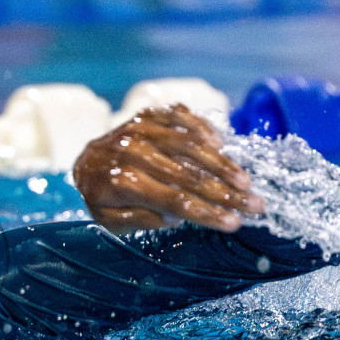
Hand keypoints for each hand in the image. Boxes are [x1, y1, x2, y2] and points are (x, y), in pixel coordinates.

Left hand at [72, 104, 263, 233]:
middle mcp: (133, 153)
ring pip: (190, 145)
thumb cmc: (102, 196)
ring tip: (246, 181)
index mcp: (123, 183)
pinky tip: (222, 144)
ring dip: (222, 163)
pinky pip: (180, 115)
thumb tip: (174, 219)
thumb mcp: (109, 220)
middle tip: (256, 205)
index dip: (207, 213)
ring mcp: (141, 129)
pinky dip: (202, 127)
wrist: (84, 161)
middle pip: (189, 175)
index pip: (175, 201)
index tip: (234, 224)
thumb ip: (140, 220)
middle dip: (226, 193)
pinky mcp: (147, 114)